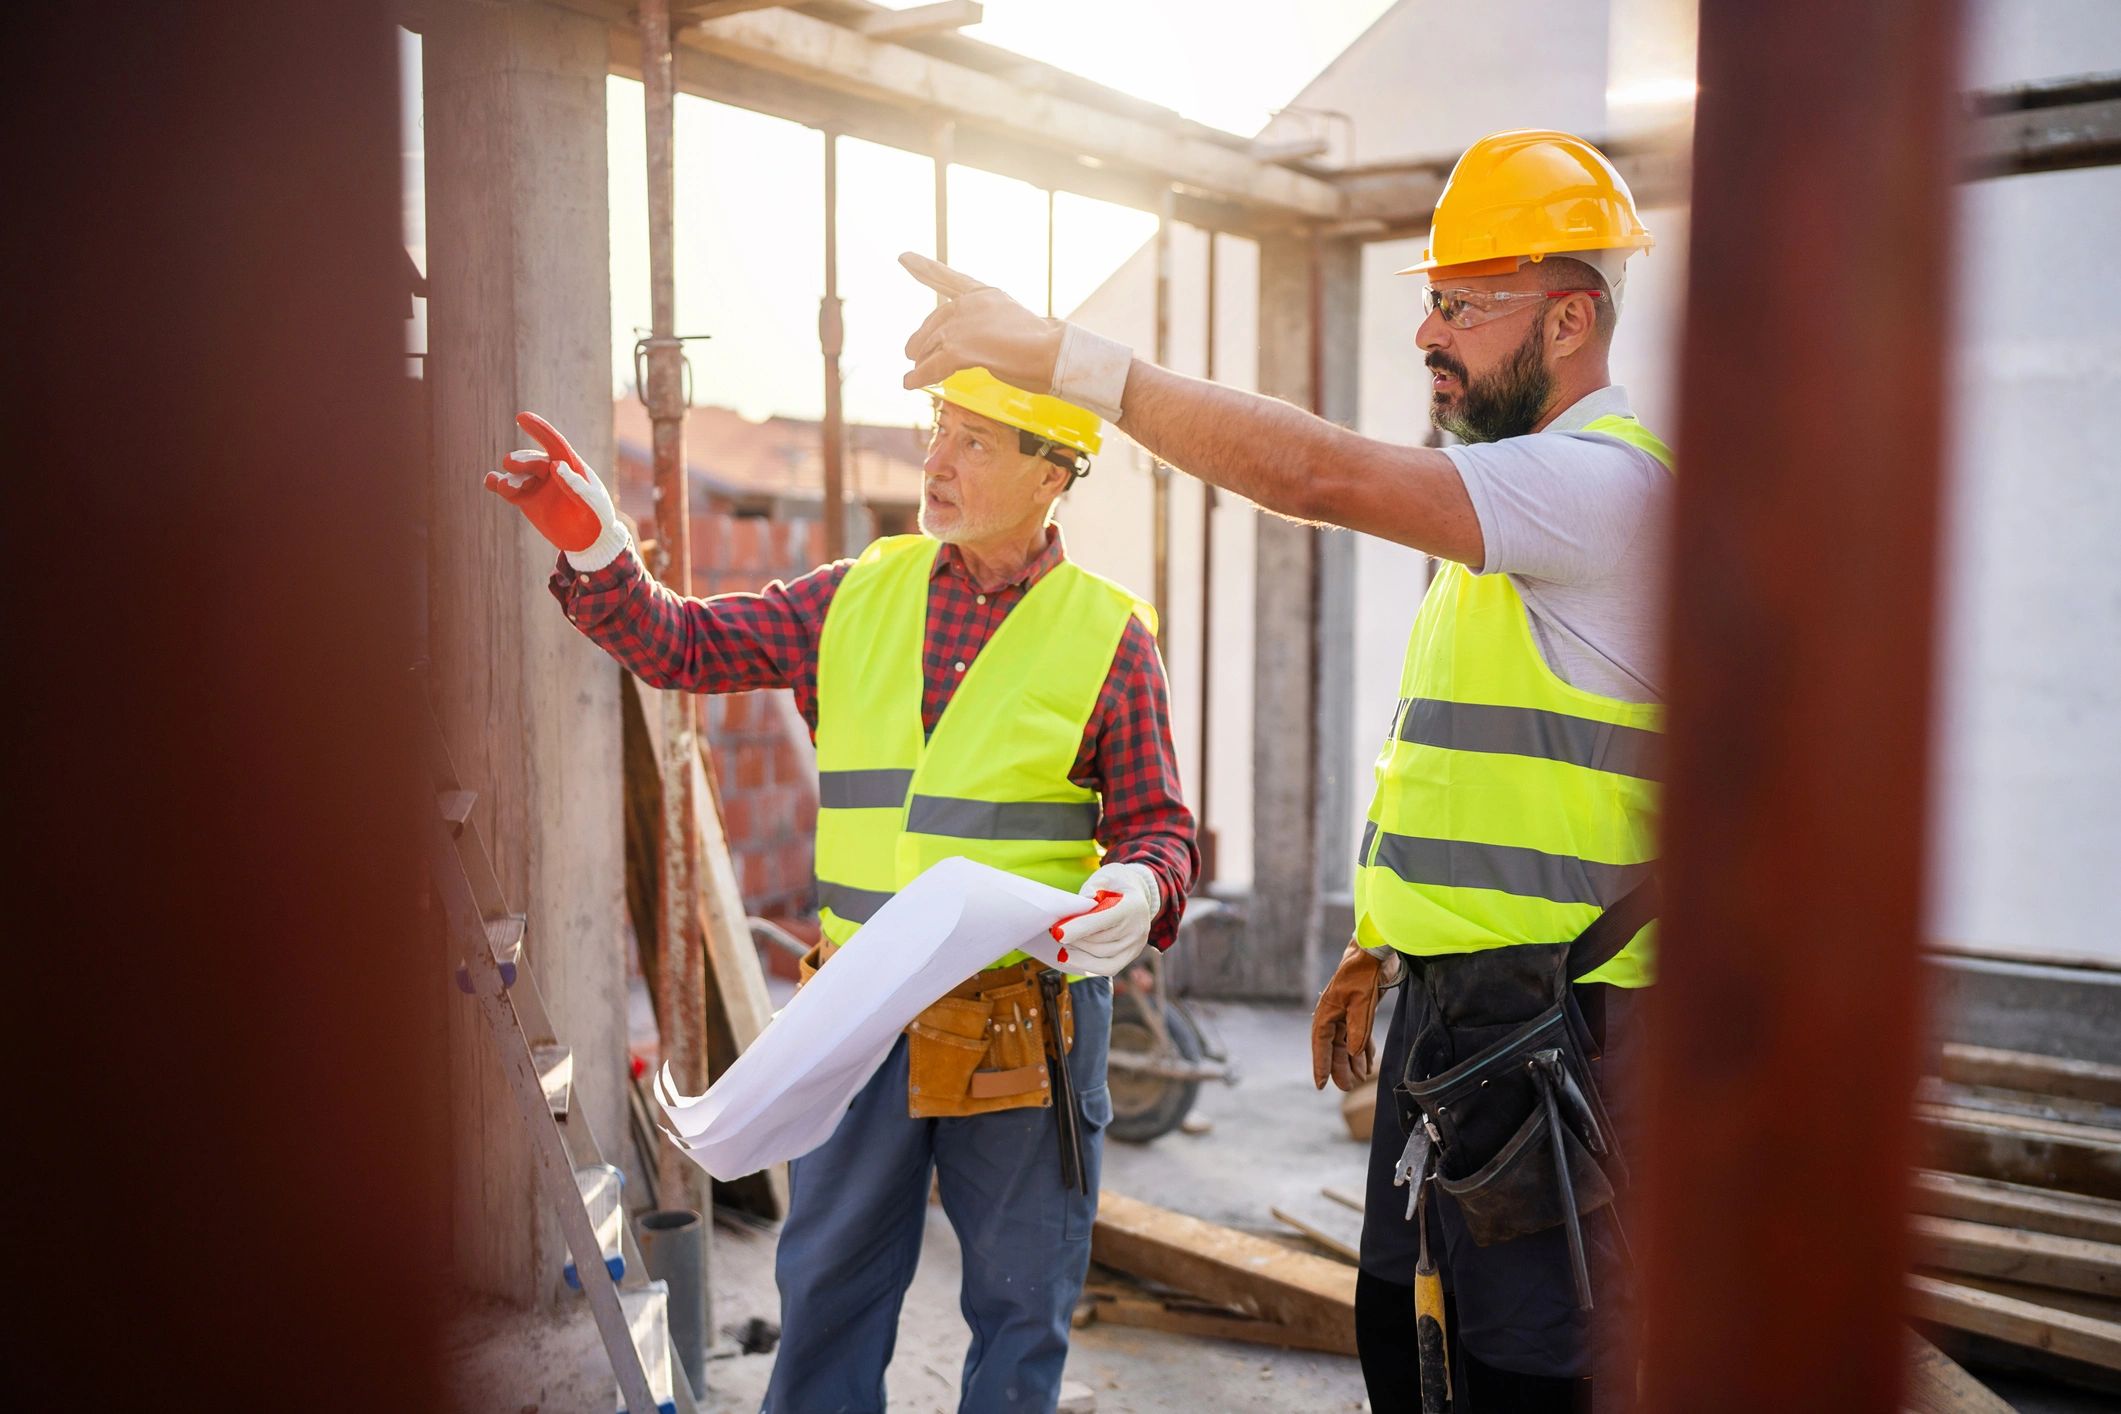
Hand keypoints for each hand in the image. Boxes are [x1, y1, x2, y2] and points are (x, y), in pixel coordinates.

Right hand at [483, 412, 627, 567]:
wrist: (590, 541)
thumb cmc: (598, 518)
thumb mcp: (592, 504)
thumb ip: (576, 486)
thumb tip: (555, 464)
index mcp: (571, 465)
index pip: (554, 443)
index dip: (539, 430)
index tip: (522, 417)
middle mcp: (551, 470)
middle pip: (532, 460)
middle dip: (521, 461)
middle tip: (510, 464)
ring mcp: (538, 484)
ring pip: (518, 475)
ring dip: (509, 478)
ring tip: (503, 485)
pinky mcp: (527, 500)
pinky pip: (510, 490)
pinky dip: (498, 484)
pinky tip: (491, 482)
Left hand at [899, 253, 1063, 393]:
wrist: (1055, 354)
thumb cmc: (1044, 348)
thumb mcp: (1010, 326)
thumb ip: (985, 329)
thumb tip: (960, 348)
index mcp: (986, 295)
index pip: (949, 278)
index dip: (924, 267)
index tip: (903, 257)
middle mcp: (971, 304)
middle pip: (934, 323)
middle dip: (920, 340)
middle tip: (911, 354)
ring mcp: (964, 325)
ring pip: (930, 347)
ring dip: (921, 363)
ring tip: (912, 375)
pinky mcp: (960, 349)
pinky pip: (932, 366)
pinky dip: (919, 377)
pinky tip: (909, 383)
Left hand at [1050, 862, 1160, 977]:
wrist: (1138, 893)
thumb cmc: (1116, 883)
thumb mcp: (1105, 876)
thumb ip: (1092, 887)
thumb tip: (1081, 902)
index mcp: (1132, 905)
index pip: (1103, 920)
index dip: (1079, 927)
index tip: (1058, 933)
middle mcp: (1138, 928)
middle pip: (1100, 940)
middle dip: (1074, 938)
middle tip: (1054, 931)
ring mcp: (1136, 945)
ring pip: (1100, 955)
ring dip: (1077, 950)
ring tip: (1062, 941)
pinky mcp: (1131, 955)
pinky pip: (1108, 967)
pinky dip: (1086, 964)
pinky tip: (1069, 957)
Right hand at [1311, 940, 1393, 1091]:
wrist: (1373, 952)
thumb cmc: (1362, 973)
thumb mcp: (1361, 1002)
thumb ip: (1358, 1029)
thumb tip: (1352, 1054)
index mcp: (1327, 1012)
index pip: (1321, 1044)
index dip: (1321, 1065)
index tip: (1320, 1085)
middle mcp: (1334, 1015)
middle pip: (1334, 1047)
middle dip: (1340, 1068)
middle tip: (1347, 1087)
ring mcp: (1346, 1013)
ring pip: (1347, 1043)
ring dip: (1353, 1061)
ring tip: (1360, 1078)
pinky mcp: (1360, 1011)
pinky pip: (1358, 1035)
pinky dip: (1363, 1048)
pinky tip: (1368, 1061)